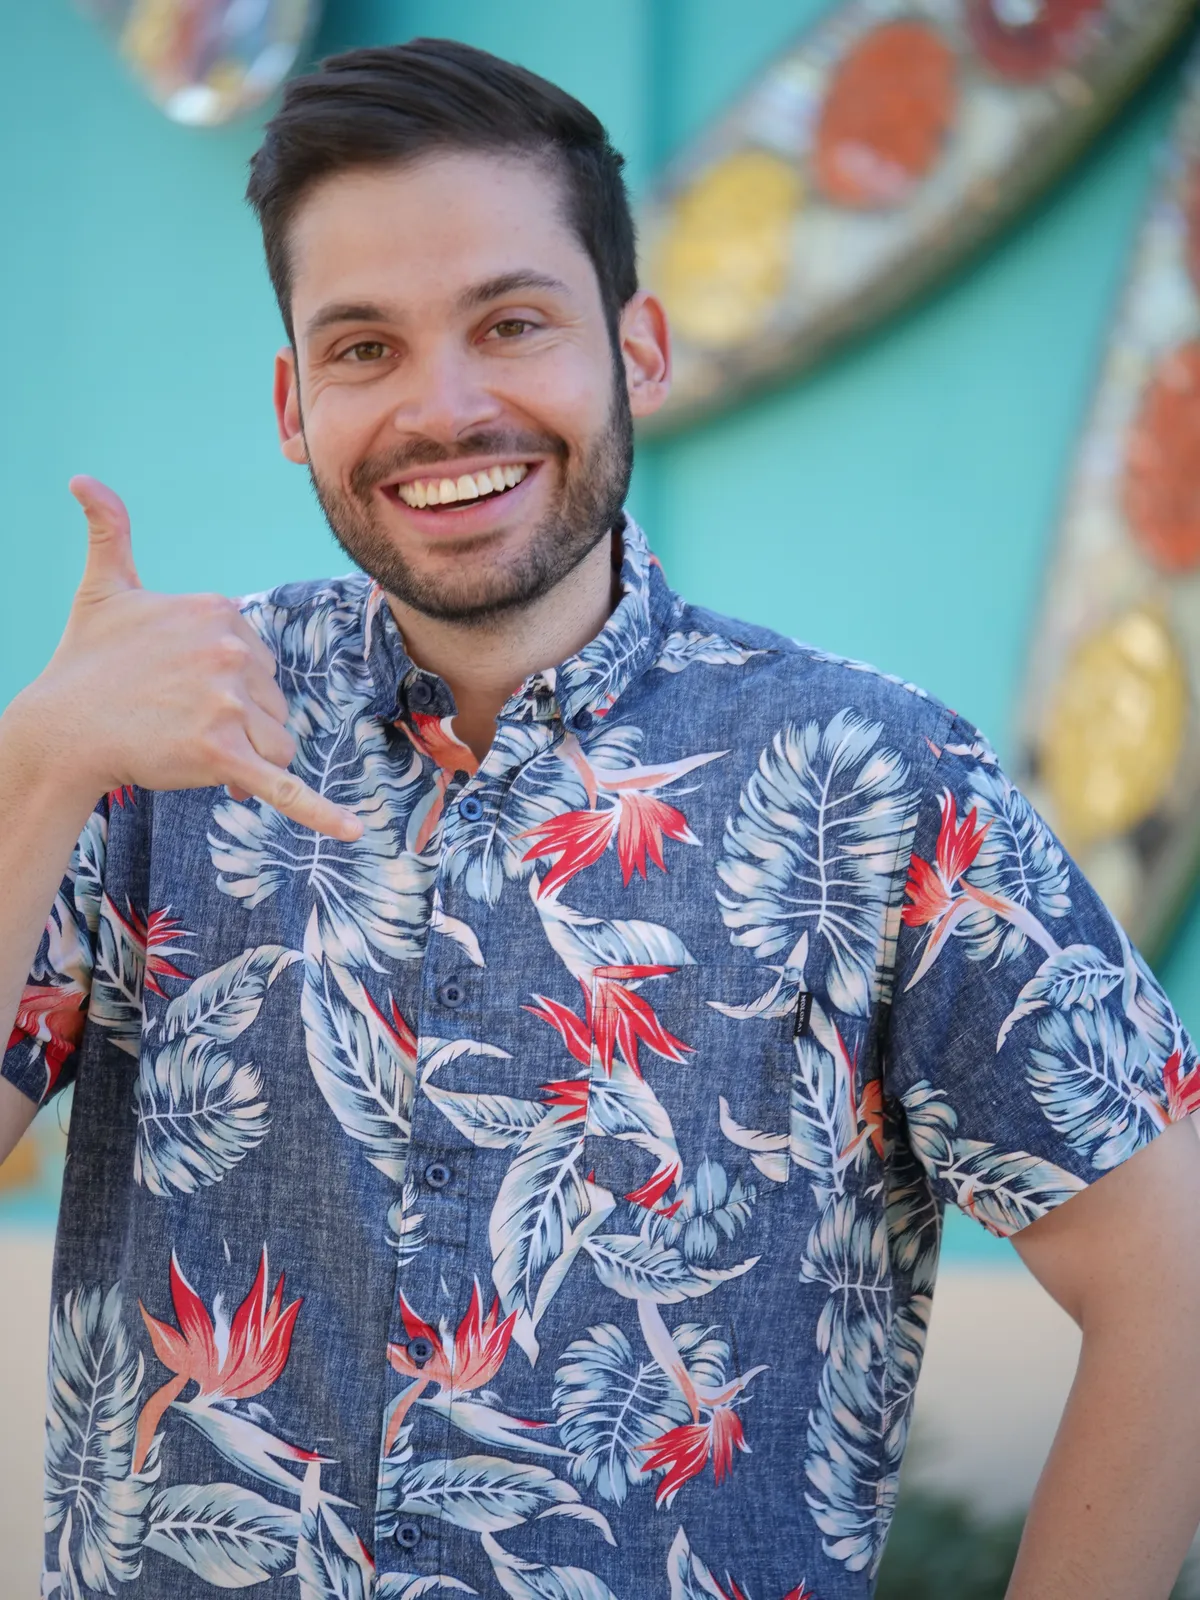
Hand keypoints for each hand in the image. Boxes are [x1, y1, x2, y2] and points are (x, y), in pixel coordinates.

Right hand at [26, 477, 361, 841]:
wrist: (62, 727)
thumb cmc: (86, 661)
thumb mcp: (104, 587)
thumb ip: (109, 531)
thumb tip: (82, 479)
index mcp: (221, 612)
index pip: (262, 663)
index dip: (231, 687)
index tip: (183, 689)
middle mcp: (232, 650)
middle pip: (275, 704)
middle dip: (242, 724)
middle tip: (180, 722)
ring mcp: (229, 703)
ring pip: (278, 745)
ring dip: (248, 759)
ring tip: (190, 748)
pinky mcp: (223, 754)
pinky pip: (284, 787)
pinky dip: (322, 813)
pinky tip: (354, 833)